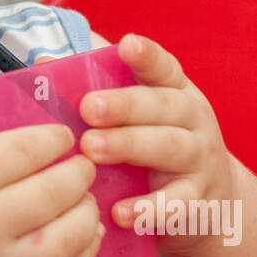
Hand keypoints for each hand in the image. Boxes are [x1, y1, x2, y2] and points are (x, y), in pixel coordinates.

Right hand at [0, 39, 104, 256]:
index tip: (62, 135)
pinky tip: (84, 232)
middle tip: (83, 161)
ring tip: (84, 195)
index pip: (26, 151)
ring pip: (68, 238)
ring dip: (87, 212)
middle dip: (79, 171)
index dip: (54, 139)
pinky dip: (84, 253)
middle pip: (55, 193)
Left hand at [78, 33, 235, 253]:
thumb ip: (101, 82)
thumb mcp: (140, 113)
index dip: (147, 56)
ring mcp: (199, 160)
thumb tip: (48, 60)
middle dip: (125, 104)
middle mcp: (193, 120)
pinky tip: (119, 212)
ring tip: (91, 148)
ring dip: (130, 145)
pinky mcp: (197, 201)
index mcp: (175, 91)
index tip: (128, 44)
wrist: (208, 202)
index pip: (164, 68)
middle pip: (163, 106)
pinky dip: (148, 209)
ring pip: (170, 147)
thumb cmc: (154, 145)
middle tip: (88, 108)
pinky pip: (176, 205)